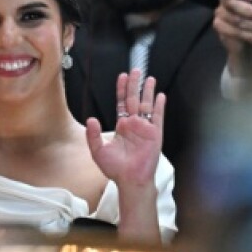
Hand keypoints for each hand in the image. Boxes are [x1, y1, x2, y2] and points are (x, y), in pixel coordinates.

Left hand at [86, 69, 164, 189]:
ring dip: (148, 92)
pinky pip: (158, 117)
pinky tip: (160, 96)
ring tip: (149, 78)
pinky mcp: (155, 135)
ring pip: (147, 105)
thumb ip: (93, 134)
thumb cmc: (116, 169)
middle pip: (134, 99)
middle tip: (136, 70)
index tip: (122, 77)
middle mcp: (134, 125)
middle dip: (135, 85)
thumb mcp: (98, 150)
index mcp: (122, 126)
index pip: (121, 103)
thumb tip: (91, 119)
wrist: (130, 180)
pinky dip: (159, 106)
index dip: (121, 89)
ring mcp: (145, 129)